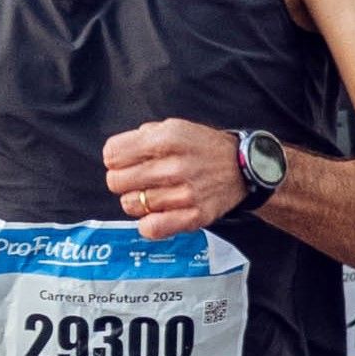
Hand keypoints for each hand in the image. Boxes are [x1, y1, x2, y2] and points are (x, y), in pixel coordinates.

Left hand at [103, 119, 249, 235]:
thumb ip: (141, 137)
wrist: (242, 167)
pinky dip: (148, 224)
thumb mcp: (174, 127)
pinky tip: (156, 213)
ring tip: (153, 194)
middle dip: (122, 179)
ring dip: (137, 201)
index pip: (112, 154)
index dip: (115, 158)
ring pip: (131, 205)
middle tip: (137, 179)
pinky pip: (151, 228)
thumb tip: (113, 155)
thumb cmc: (203, 147)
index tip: (125, 161)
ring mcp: (184, 194)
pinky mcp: (193, 217)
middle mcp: (175, 166)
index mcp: (167, 139)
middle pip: (116, 181)